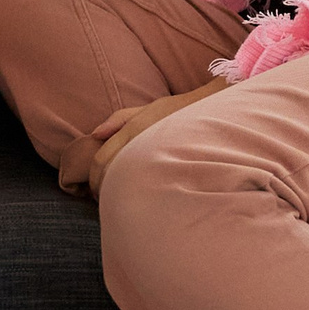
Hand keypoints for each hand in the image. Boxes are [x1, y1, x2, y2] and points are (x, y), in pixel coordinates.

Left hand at [72, 80, 227, 198]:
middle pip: (110, 174)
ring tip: (118, 201)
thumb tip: (95, 134)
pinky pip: (148, 184)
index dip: (94, 178)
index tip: (94, 188)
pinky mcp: (173, 166)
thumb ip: (119, 119)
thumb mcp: (149, 108)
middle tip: (101, 199)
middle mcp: (143, 142)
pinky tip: (140, 197)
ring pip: (126, 181)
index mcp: (134, 129)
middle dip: (101, 189)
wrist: (213, 115)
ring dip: (118, 193)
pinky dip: (138, 192)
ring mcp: (158, 155)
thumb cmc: (179, 111)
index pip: (101, 160)